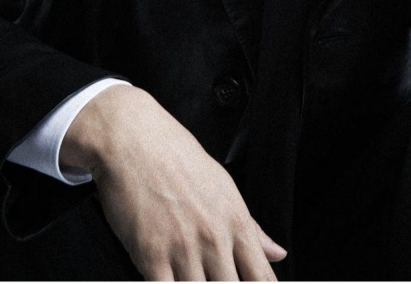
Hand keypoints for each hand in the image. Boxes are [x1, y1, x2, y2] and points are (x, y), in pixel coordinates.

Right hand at [61, 85, 286, 280]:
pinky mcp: (150, 255)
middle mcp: (213, 238)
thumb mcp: (223, 185)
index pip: (261, 277)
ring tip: (190, 276)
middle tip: (212, 278)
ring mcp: (183, 248)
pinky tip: (169, 280)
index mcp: (235, 221)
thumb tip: (277, 253)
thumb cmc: (176, 156)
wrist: (133, 140)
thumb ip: (251, 226)